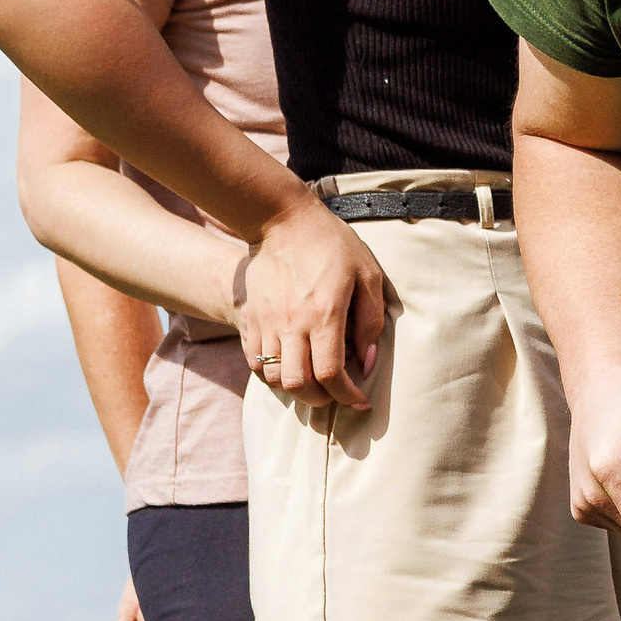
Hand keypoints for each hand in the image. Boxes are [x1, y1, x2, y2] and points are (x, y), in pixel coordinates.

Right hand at [237, 199, 384, 414]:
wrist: (283, 220)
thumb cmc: (332, 245)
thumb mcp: (367, 274)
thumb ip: (371, 320)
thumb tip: (367, 361)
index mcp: (324, 314)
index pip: (329, 374)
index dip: (346, 395)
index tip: (358, 399)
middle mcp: (291, 323)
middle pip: (298, 385)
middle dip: (321, 400)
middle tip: (334, 393)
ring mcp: (266, 321)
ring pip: (274, 377)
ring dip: (296, 389)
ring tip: (312, 381)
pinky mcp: (250, 317)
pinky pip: (254, 362)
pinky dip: (272, 374)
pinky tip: (290, 366)